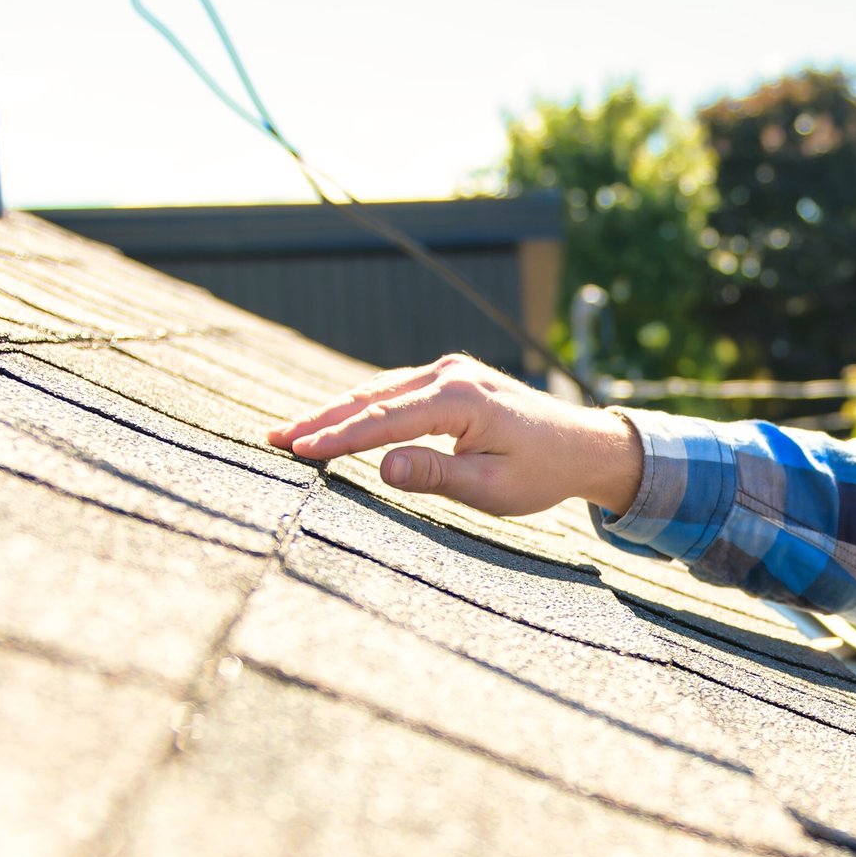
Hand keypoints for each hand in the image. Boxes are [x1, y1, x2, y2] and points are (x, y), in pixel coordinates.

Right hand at [265, 355, 643, 517]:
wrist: (581, 445)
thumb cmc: (541, 473)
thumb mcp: (491, 486)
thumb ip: (436, 475)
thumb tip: (381, 467)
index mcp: (461, 398)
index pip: (384, 420)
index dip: (337, 438)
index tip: (297, 452)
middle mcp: (452, 373)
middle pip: (372, 397)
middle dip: (321, 419)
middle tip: (274, 439)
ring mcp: (450, 371)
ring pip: (379, 389)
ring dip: (335, 411)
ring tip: (290, 432)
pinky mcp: (450, 378)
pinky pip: (395, 390)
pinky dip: (362, 405)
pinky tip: (332, 421)